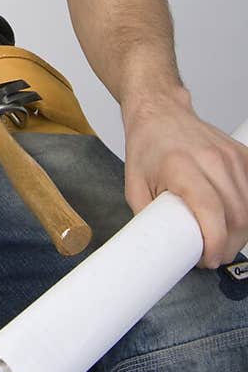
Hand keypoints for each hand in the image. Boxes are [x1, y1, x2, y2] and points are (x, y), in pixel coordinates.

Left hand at [121, 87, 247, 268]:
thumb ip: (150, 219)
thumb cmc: (148, 145)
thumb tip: (161, 248)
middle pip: (236, 216)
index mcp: (180, 166)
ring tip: (220, 237)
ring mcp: (230, 155)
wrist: (160, 113)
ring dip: (240, 232)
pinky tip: (232, 217)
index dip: (215, 242)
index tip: (209, 258)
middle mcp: (210, 159)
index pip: (211, 211)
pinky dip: (246, 211)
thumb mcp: (135, 187)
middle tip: (211, 253)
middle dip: (228, 245)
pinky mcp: (241, 155)